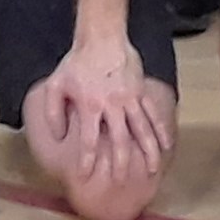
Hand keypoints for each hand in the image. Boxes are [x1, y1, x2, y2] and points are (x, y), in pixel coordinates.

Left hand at [39, 39, 169, 185]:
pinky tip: (167, 145)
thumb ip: (53, 113)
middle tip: (121, 182)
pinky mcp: (141, 91)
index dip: (87, 160)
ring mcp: (130, 99)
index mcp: (90, 106)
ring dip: (148, 152)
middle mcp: (112, 106)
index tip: (86, 176)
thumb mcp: (55, 85)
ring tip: (152, 171)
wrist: (102, 37)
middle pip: (119, 140)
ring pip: (142, 130)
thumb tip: (60, 137)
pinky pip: (153, 113)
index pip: (89, 141)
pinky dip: (161, 130)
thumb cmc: (76, 62)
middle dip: (120, 163)